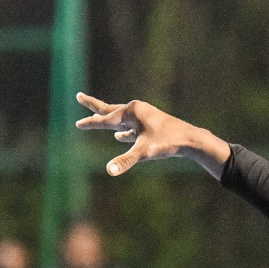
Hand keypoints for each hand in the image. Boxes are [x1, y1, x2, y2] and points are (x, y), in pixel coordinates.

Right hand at [75, 93, 229, 177]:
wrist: (190, 140)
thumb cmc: (168, 143)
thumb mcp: (144, 152)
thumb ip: (126, 161)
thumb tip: (110, 171)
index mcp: (132, 111)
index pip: (106, 120)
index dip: (91, 123)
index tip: (77, 124)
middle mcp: (137, 110)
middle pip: (110, 109)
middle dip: (93, 106)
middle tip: (79, 96)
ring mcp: (144, 117)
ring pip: (120, 119)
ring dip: (107, 119)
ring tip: (96, 117)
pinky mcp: (150, 126)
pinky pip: (131, 128)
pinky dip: (123, 131)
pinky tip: (120, 137)